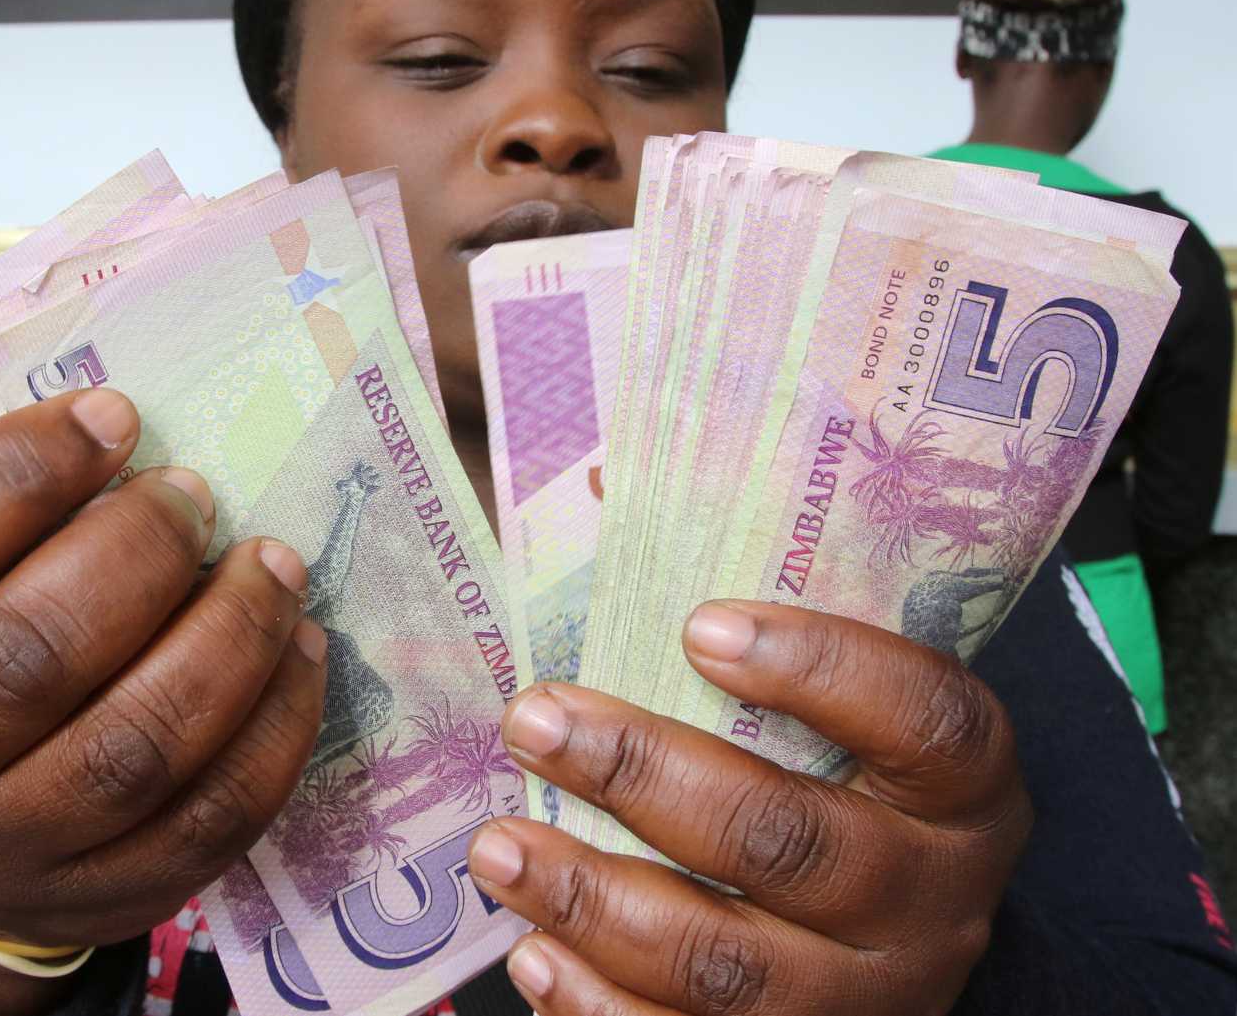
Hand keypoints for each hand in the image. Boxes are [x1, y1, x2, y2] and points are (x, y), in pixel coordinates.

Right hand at [0, 390, 326, 1008]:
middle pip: (29, 655)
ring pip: (136, 746)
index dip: (18, 472)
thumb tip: (128, 431)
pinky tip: (300, 649)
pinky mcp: (112, 895)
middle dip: (140, 555)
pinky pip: (213, 816)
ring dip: (230, 638)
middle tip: (197, 496)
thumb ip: (4, 519)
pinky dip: (277, 725)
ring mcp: (14, 845)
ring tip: (276, 566)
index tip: (115, 416)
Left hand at [468, 601, 1031, 1015]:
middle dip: (645, 775)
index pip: (926, 717)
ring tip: (500, 844)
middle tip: (536, 719)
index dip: (820, 666)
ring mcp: (866, 996)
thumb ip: (744, 635)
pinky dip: (604, 1007)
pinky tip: (536, 953)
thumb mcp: (832, 717)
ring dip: (596, 896)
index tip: (696, 621)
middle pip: (792, 840)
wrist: (877, 948)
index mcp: (960, 785)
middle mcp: (929, 896)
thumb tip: (599, 496)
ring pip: (731, 963)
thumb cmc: (832, 784)